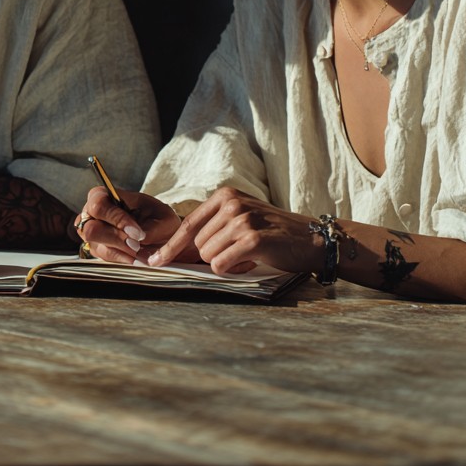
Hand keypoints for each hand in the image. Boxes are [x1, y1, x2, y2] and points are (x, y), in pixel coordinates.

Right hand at [74, 186, 183, 263]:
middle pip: (91, 229)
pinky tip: (137, 259)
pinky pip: (105, 259)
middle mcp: (92, 215)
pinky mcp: (97, 250)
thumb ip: (152, 227)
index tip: (137, 233)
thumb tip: (140, 238)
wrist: (162, 235)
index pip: (99, 205)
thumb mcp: (163, 218)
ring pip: (98, 247)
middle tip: (137, 245)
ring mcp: (92, 234)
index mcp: (104, 196)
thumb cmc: (158, 219)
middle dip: (117, 239)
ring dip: (122, 251)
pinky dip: (123, 260)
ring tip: (141, 252)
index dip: (116, 219)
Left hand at [144, 187, 323, 275]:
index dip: (169, 245)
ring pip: (207, 255)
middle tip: (237, 254)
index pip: (188, 224)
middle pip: (197, 243)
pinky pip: (221, 264)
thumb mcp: (241, 219)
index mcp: (225, 195)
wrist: (313, 239)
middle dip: (211, 256)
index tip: (152, 261)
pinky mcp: (252, 239)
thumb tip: (177, 250)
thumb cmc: (273, 233)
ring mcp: (242, 219)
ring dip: (224, 262)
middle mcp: (231, 203)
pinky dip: (231, 269)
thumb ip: (214, 227)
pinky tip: (250, 261)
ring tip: (247, 255)